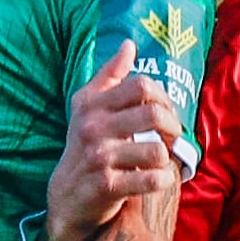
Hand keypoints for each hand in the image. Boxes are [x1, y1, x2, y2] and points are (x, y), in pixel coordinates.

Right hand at [48, 45, 186, 240]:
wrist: (66, 195)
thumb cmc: (84, 145)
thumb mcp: (88, 107)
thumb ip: (110, 76)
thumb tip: (128, 45)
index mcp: (93, 105)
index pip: (141, 85)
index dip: (163, 97)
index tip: (165, 111)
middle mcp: (93, 128)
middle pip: (154, 114)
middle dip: (173, 126)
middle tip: (171, 136)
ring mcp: (100, 157)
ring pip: (157, 151)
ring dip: (166, 158)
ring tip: (158, 161)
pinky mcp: (107, 186)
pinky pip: (153, 179)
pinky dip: (163, 180)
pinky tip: (156, 179)